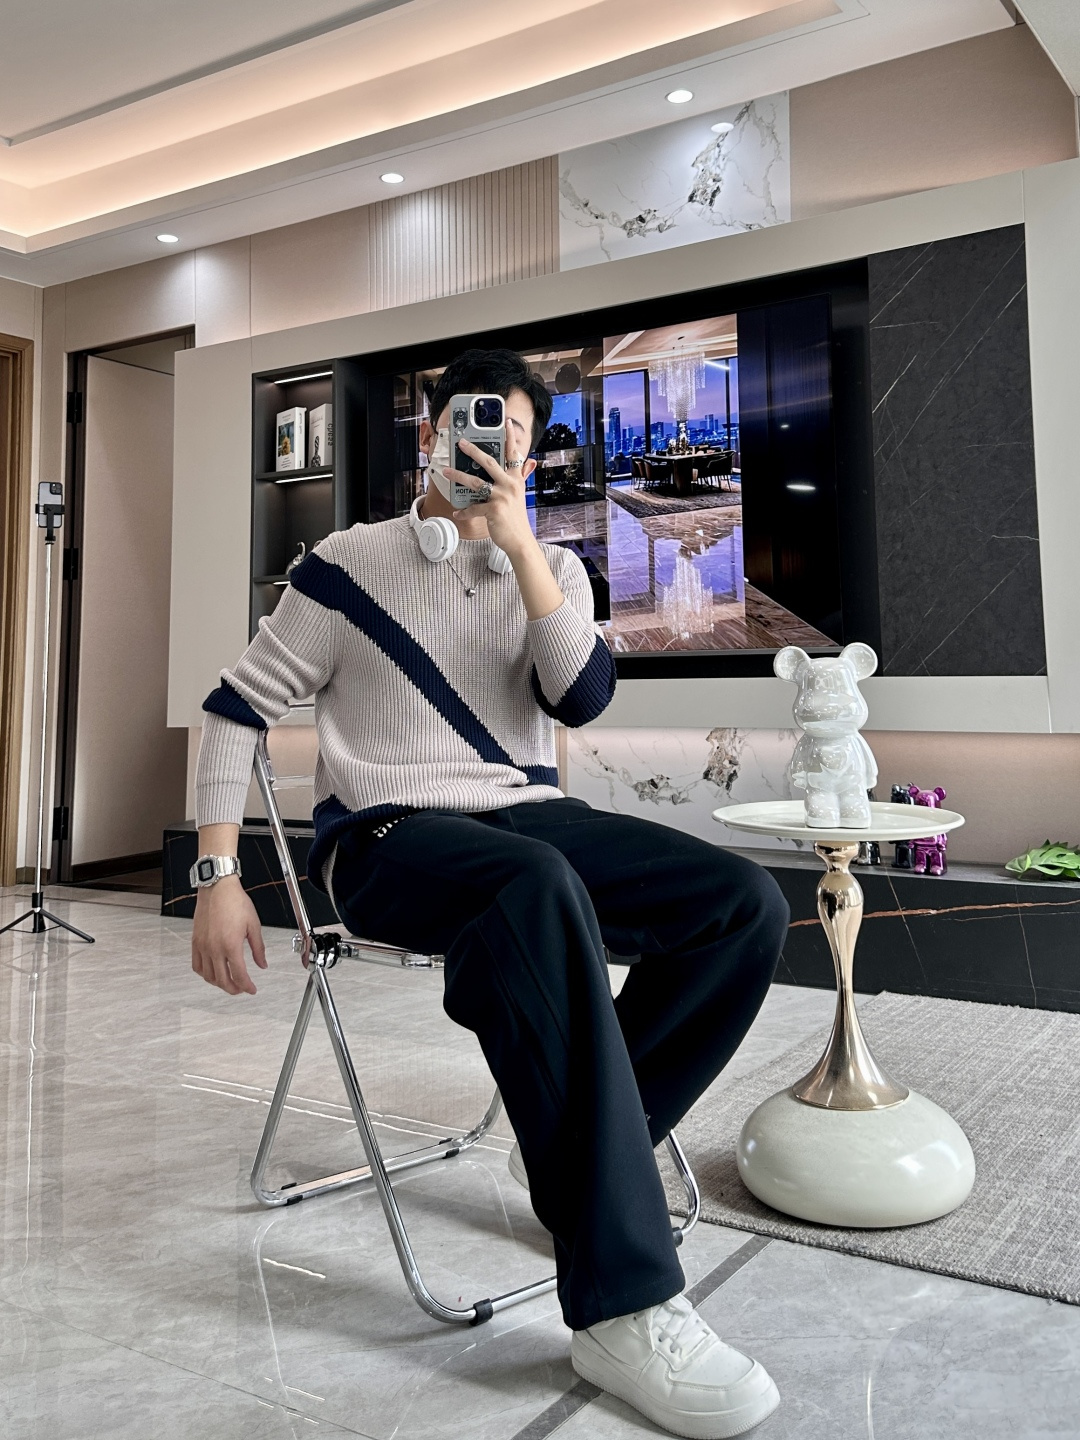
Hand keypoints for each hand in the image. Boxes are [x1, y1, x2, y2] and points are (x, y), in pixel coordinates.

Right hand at [192, 876, 266, 995]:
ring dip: (219, 983)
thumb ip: (258, 948)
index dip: (247, 986)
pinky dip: (204, 973)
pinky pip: (196, 965)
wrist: (218, 888)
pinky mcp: (195, 942)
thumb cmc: (235, 902)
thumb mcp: (253, 925)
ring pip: (208, 976)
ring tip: (228, 982)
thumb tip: (262, 963)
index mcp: (231, 945)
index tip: (252, 990)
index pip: (239, 975)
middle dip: (234, 989)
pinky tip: (211, 972)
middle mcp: (214, 948)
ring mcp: (203, 946)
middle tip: (241, 989)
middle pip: (222, 980)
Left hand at [445, 419, 535, 559]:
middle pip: (489, 462)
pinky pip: (473, 507)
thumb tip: (524, 463)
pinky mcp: (494, 510)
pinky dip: (464, 511)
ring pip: (476, 482)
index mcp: (516, 479)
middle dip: (473, 450)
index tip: (505, 422)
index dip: (509, 437)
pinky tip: (457, 513)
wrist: (520, 541)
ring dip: (458, 476)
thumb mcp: (518, 495)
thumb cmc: (515, 518)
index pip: (513, 454)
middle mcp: (510, 485)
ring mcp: (502, 497)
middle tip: (461, 442)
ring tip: (446, 472)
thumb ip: (518, 478)